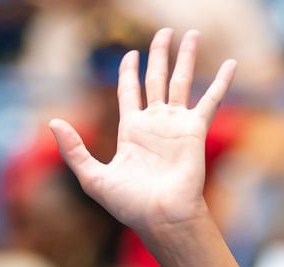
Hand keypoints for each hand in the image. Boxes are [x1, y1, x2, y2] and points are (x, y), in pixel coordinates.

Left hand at [49, 29, 234, 240]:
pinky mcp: (195, 130)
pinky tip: (231, 64)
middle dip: (159, 55)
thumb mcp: (93, 177)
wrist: (161, 218)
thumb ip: (74, 150)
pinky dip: (221, 82)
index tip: (130, 54)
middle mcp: (154, 124)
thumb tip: (52, 123)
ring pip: (181, 82)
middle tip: (164, 32)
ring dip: (186, 58)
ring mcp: (176, 125)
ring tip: (192, 35)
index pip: (129, 92)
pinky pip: (210, 100)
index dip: (129, 72)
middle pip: (156, 79)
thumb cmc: (129, 205)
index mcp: (131, 131)